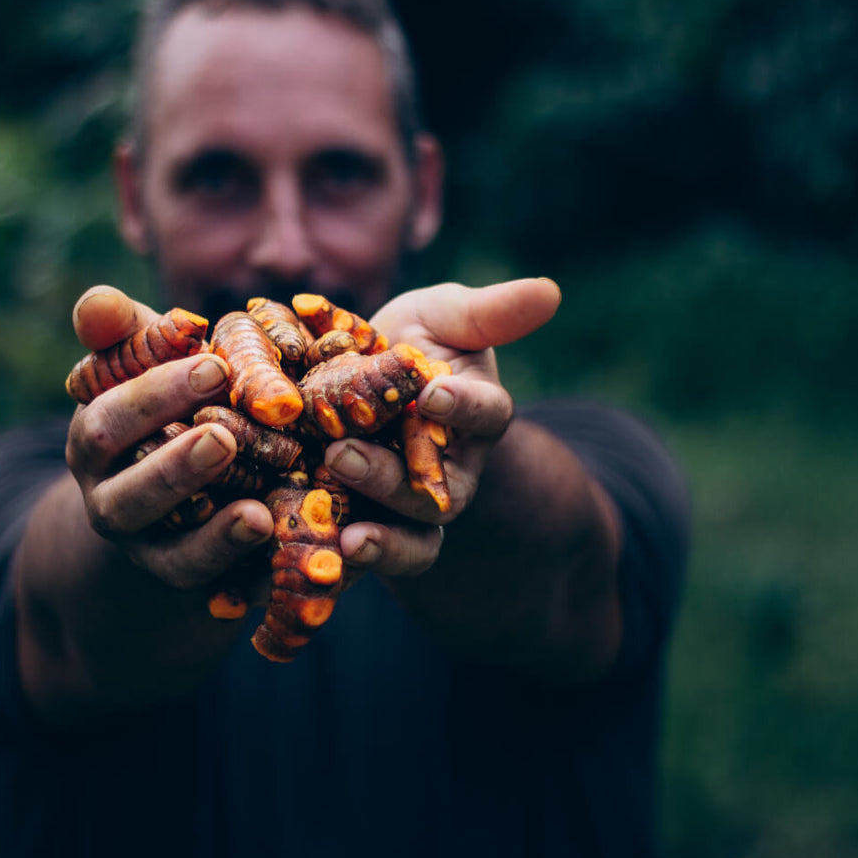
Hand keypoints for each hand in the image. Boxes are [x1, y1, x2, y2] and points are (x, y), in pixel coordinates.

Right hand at [64, 286, 274, 590]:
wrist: (168, 502)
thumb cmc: (165, 405)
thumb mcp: (142, 366)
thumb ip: (125, 334)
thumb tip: (96, 302)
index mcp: (94, 443)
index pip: (109, 421)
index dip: (158, 396)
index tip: (216, 368)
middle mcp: (113, 505)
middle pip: (132, 496)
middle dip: (177, 469)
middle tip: (225, 438)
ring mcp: (153, 555)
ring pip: (175, 557)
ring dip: (216, 539)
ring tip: (259, 515)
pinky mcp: (202, 593)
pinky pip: (230, 595)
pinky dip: (261, 580)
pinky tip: (295, 555)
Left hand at [323, 278, 561, 575]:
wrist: (354, 384)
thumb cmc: (411, 343)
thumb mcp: (443, 316)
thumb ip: (489, 312)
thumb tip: (549, 290)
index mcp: (475, 416)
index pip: (485, 414)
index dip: (464, 408)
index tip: (434, 394)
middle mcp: (448, 472)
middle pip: (440, 494)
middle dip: (395, 481)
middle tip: (345, 455)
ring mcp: (408, 509)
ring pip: (411, 541)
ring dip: (381, 541)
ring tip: (344, 533)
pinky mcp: (364, 530)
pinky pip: (360, 560)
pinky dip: (340, 567)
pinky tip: (308, 557)